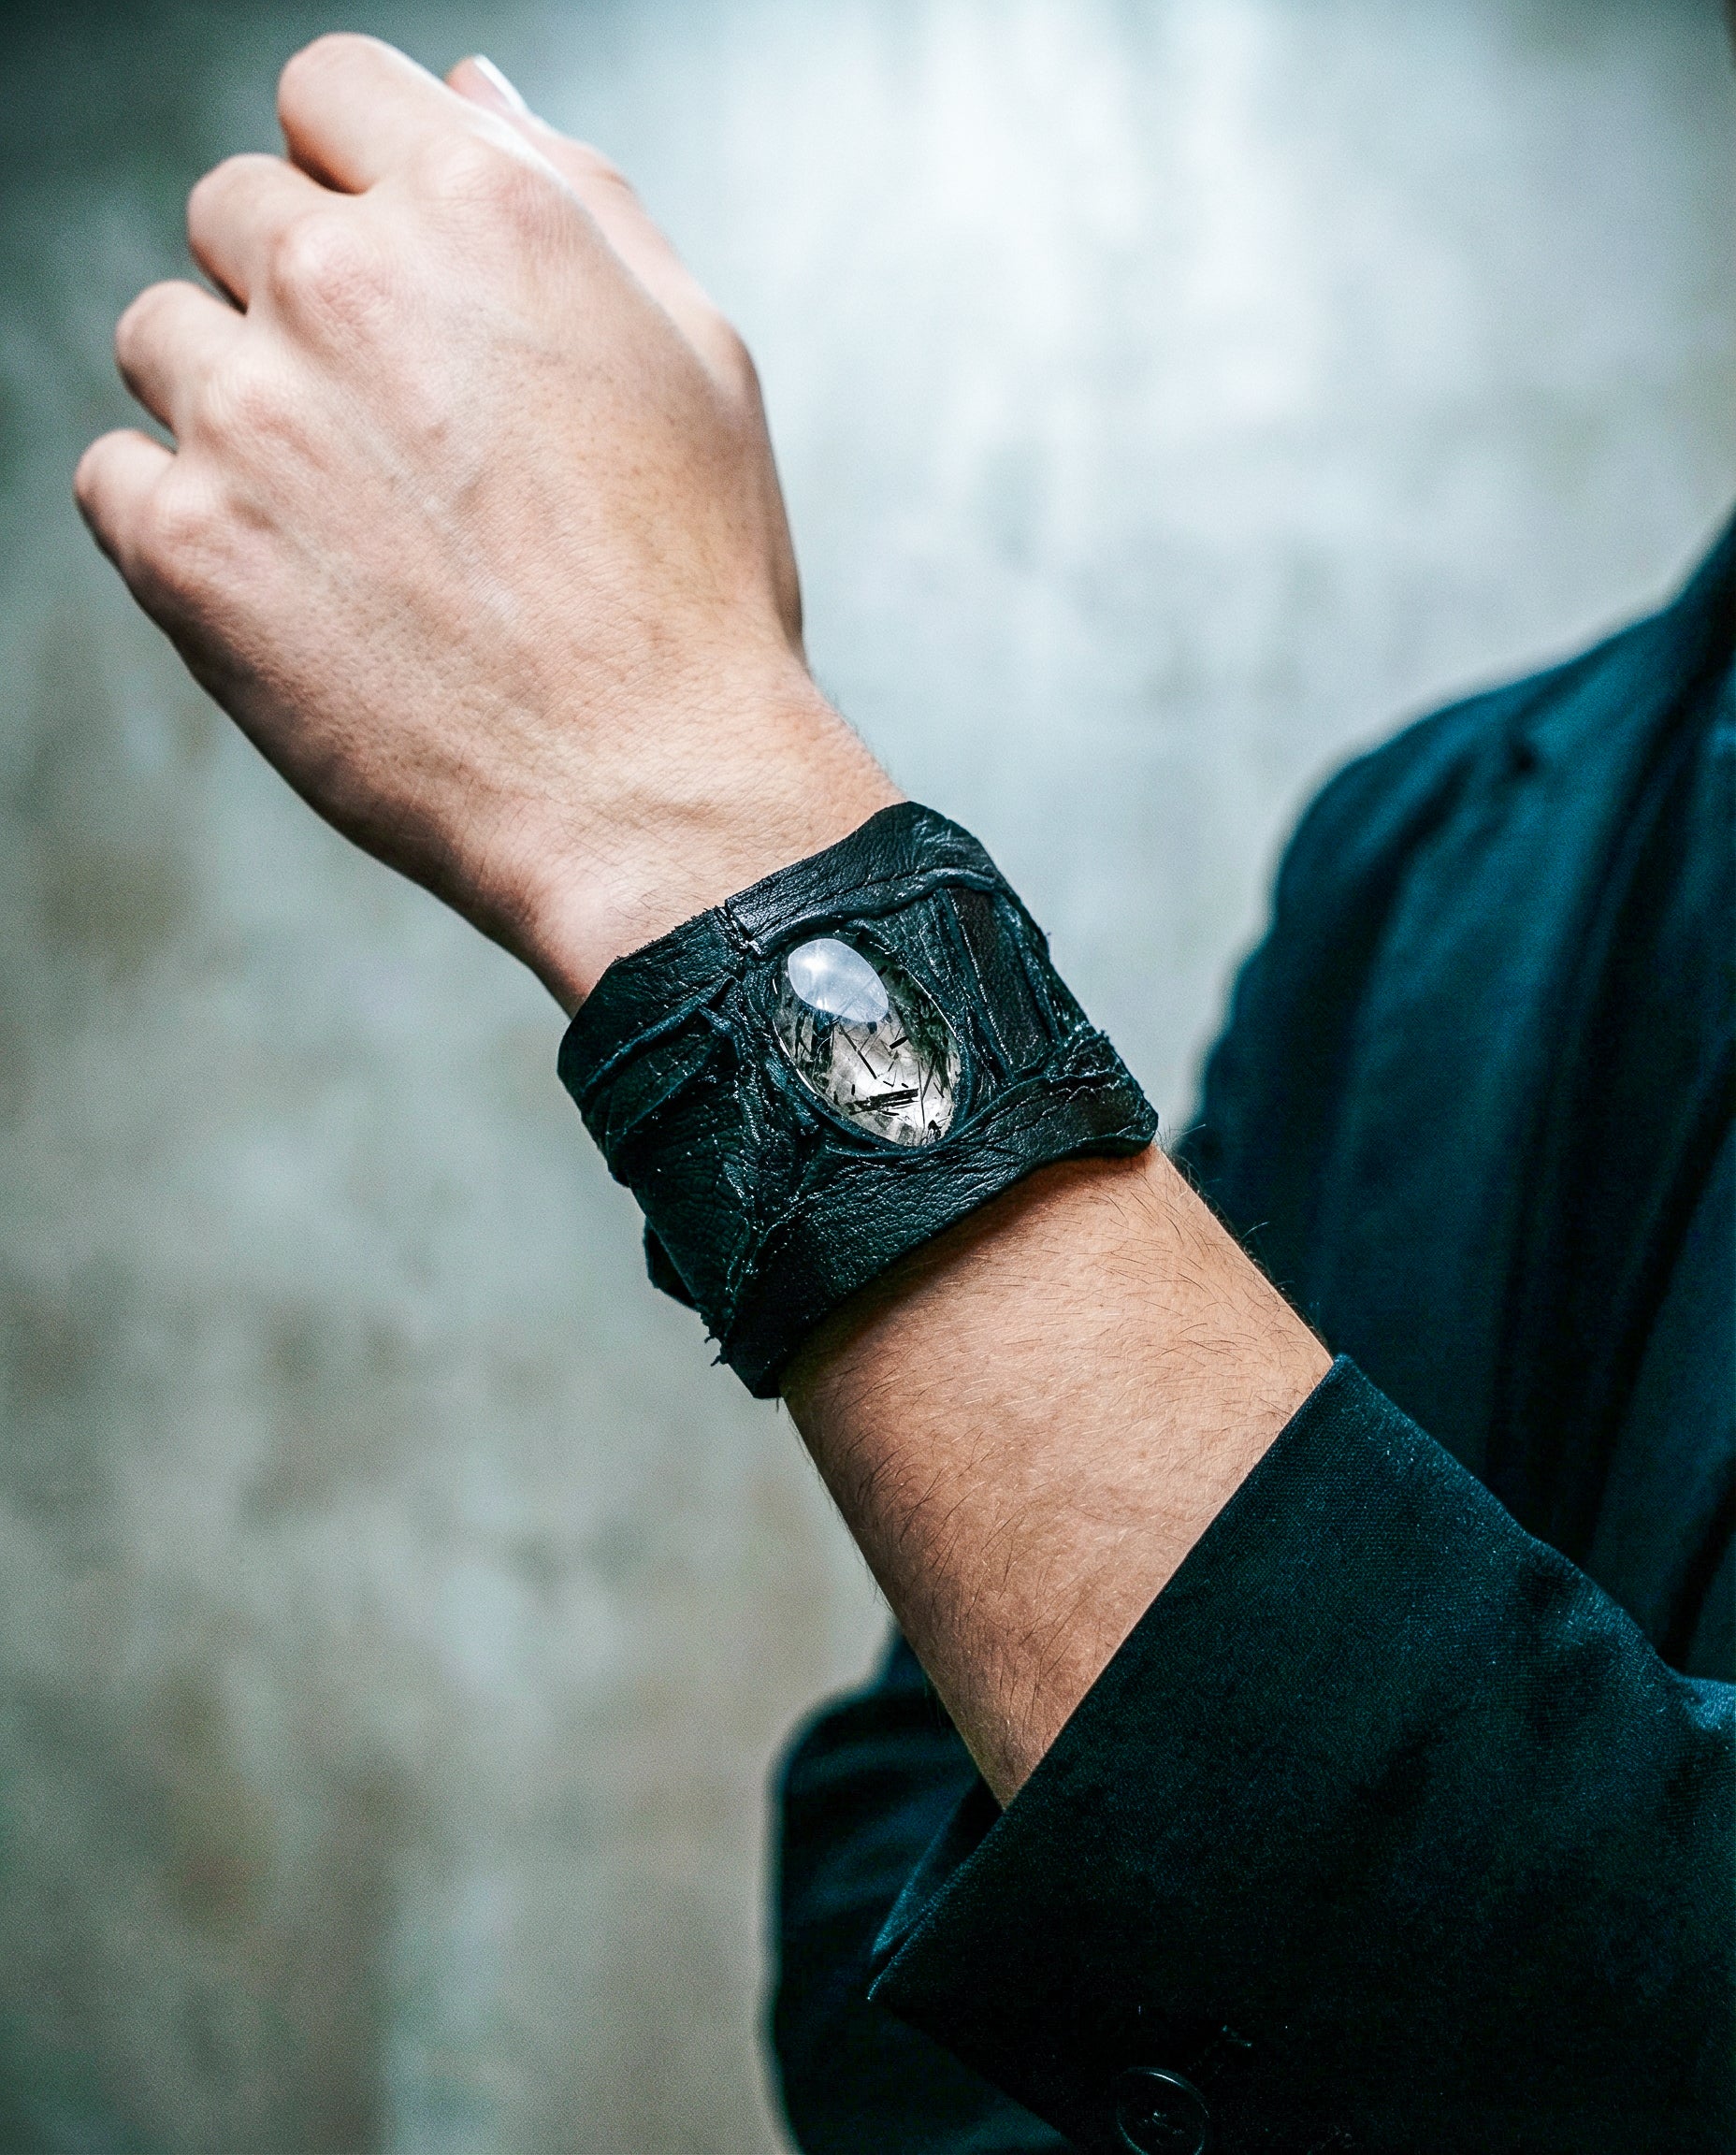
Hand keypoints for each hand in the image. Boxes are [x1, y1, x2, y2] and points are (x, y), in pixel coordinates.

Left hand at [75, 36, 896, 1007]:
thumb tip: (470, 95)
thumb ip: (578, 200)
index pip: (327, 91)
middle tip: (396, 435)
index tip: (393, 273)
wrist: (650, 792)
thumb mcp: (696, 359)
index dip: (357, 178)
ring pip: (162, 334)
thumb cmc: (693, 589)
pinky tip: (291, 584)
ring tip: (349, 522)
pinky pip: (113, 475)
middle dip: (300, 298)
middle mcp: (346, 284)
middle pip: (235, 210)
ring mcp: (250, 413)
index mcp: (481, 211)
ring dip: (232, 401)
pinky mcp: (184, 545)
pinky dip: (178, 518)